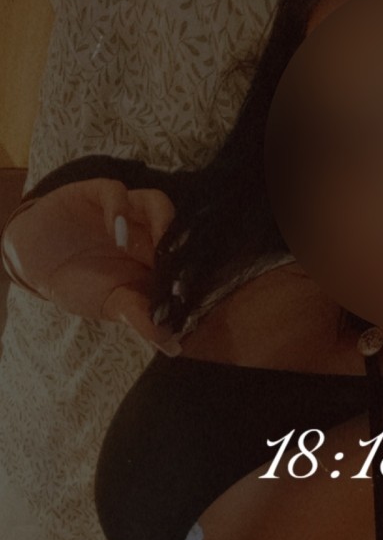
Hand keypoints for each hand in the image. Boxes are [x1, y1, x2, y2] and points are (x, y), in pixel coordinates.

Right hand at [5, 178, 183, 350]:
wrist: (35, 261)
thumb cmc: (80, 285)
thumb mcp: (111, 306)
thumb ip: (141, 320)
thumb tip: (173, 348)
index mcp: (157, 260)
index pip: (185, 260)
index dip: (191, 273)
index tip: (188, 292)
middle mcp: (147, 233)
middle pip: (178, 228)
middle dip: (182, 245)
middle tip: (176, 265)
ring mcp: (126, 211)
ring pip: (156, 202)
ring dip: (159, 221)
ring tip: (148, 246)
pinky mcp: (98, 194)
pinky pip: (116, 191)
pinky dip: (118, 207)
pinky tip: (113, 229)